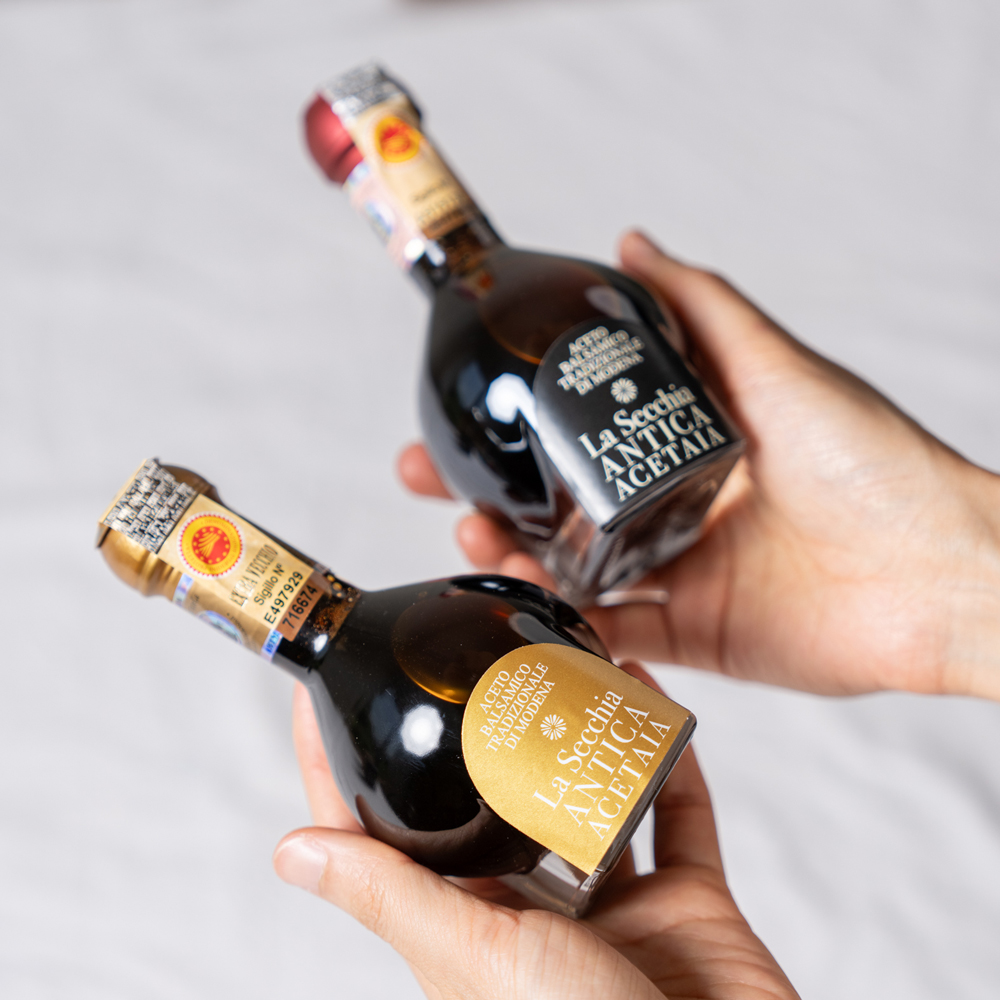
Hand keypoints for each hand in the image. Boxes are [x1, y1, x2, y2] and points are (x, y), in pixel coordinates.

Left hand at [274, 676, 798, 999]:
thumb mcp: (476, 959)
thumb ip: (392, 897)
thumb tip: (290, 851)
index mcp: (471, 929)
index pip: (390, 834)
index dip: (352, 763)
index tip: (330, 690)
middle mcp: (535, 911)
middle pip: (497, 800)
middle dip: (487, 731)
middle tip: (471, 653)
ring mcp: (614, 904)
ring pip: (589, 793)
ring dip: (582, 730)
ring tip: (567, 659)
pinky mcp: (687, 901)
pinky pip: (676, 809)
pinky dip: (668, 754)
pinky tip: (649, 697)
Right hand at [400, 232, 999, 700]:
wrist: (937, 568)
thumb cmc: (871, 459)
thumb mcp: (772, 364)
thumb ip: (700, 306)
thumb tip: (630, 241)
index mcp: (688, 450)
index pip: (581, 438)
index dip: (516, 427)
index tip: (460, 410)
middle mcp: (676, 511)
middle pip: (560, 504)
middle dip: (486, 491)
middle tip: (427, 475)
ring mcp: (680, 574)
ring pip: (573, 567)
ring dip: (512, 550)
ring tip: (470, 527)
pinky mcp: (694, 634)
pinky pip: (614, 628)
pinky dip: (566, 613)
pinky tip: (523, 587)